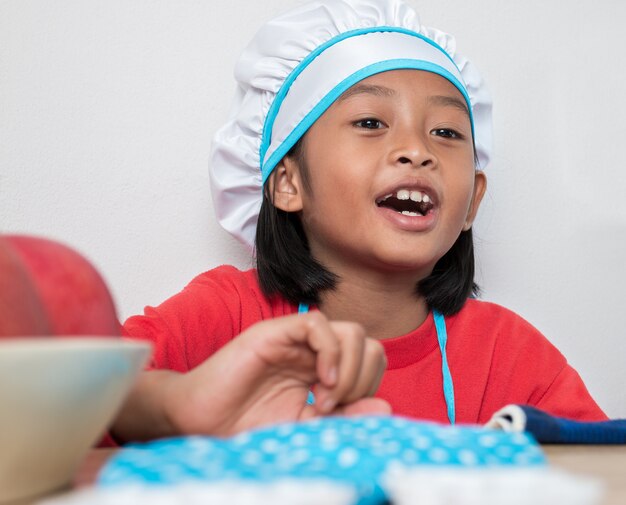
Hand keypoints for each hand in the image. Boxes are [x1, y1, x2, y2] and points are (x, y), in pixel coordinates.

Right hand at [163, 312, 389, 435]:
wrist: (202, 422)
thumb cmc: (247, 425)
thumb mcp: (307, 429)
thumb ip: (346, 418)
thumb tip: (386, 406)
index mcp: (324, 371)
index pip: (371, 362)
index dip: (368, 386)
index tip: (342, 413)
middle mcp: (314, 352)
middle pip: (367, 344)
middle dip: (362, 378)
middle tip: (333, 405)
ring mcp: (296, 341)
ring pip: (351, 331)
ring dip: (349, 368)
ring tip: (325, 396)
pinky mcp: (275, 333)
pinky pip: (318, 323)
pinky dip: (330, 351)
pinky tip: (321, 380)